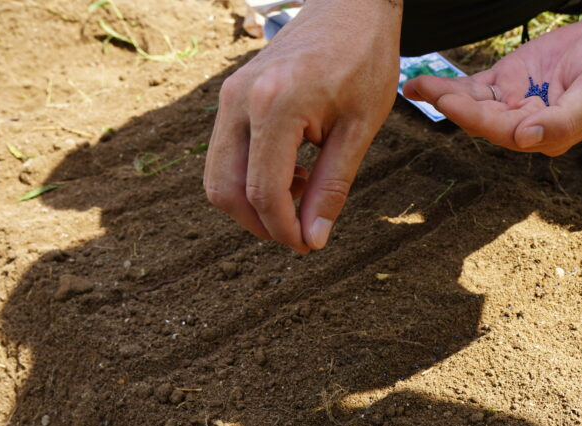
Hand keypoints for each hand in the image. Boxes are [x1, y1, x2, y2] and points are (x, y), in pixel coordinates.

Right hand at [204, 0, 401, 252]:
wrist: (350, 6)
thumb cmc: (363, 60)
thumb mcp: (359, 130)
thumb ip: (332, 186)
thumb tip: (313, 238)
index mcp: (275, 106)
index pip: (263, 192)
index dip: (284, 230)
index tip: (309, 246)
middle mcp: (240, 100)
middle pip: (225, 190)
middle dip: (260, 224)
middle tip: (301, 234)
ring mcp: (229, 96)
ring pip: (218, 175)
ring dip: (253, 204)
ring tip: (302, 199)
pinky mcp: (231, 96)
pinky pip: (226, 153)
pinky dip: (250, 178)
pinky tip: (293, 176)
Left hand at [403, 18, 581, 156]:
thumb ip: (565, 120)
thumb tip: (528, 139)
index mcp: (551, 135)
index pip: (508, 133)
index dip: (478, 119)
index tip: (452, 104)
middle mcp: (528, 125)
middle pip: (484, 121)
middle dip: (454, 107)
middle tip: (426, 90)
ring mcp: (515, 103)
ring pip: (474, 105)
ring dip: (444, 97)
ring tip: (417, 85)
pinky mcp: (506, 82)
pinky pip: (473, 88)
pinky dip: (449, 86)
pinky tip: (422, 84)